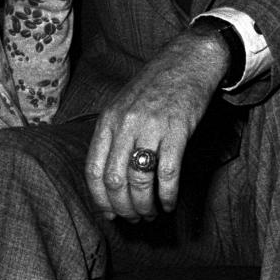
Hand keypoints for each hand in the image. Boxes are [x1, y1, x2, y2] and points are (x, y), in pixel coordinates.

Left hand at [85, 28, 228, 221]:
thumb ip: (113, 137)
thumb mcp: (122, 106)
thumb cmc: (154, 87)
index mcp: (107, 120)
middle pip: (115, 181)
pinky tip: (169, 203)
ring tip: (151, 213)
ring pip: (139, 180)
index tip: (109, 214)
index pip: (93, 170)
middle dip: (123, 208)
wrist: (186, 60)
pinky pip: (168, 173)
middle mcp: (125, 124)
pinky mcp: (177, 129)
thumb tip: (109, 182)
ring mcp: (150, 126)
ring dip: (145, 205)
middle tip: (134, 218)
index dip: (100, 199)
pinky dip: (167, 196)